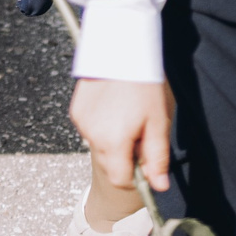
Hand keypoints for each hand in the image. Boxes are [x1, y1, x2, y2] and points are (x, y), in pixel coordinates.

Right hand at [70, 77, 173, 194]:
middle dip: (125, 157)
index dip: (136, 176)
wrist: (120, 49)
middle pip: (110, 164)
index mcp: (113, 142)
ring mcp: (81, 123)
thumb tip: (160, 186)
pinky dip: (102, 127)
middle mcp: (92, 136)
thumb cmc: (143, 84)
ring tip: (126, 116)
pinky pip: (90, 131)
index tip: (146, 159)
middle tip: (140, 132)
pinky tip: (112, 108)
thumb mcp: (158, 122)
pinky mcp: (76, 112)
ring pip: (100, 147)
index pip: (120, 180)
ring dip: (113, 142)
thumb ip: (157, 157)